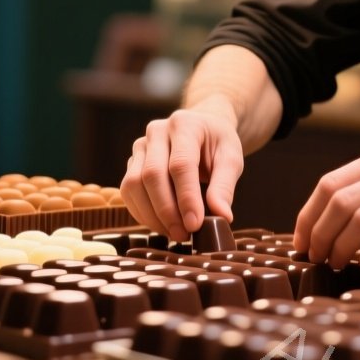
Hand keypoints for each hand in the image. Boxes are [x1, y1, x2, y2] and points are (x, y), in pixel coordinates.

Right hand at [120, 100, 244, 242]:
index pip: (181, 164)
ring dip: (152, 215)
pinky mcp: (132, 162)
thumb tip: (221, 216)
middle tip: (184, 234)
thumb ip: (225, 186)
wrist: (203, 129)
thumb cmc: (217, 144)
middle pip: (152, 175)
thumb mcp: (231, 158)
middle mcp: (157, 131)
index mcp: (185, 125)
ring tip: (175, 232)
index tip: (195, 224)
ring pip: (134, 184)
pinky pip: (128, 191)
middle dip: (167, 211)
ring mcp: (141, 146)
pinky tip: (162, 225)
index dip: (186, 198)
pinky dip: (142, 213)